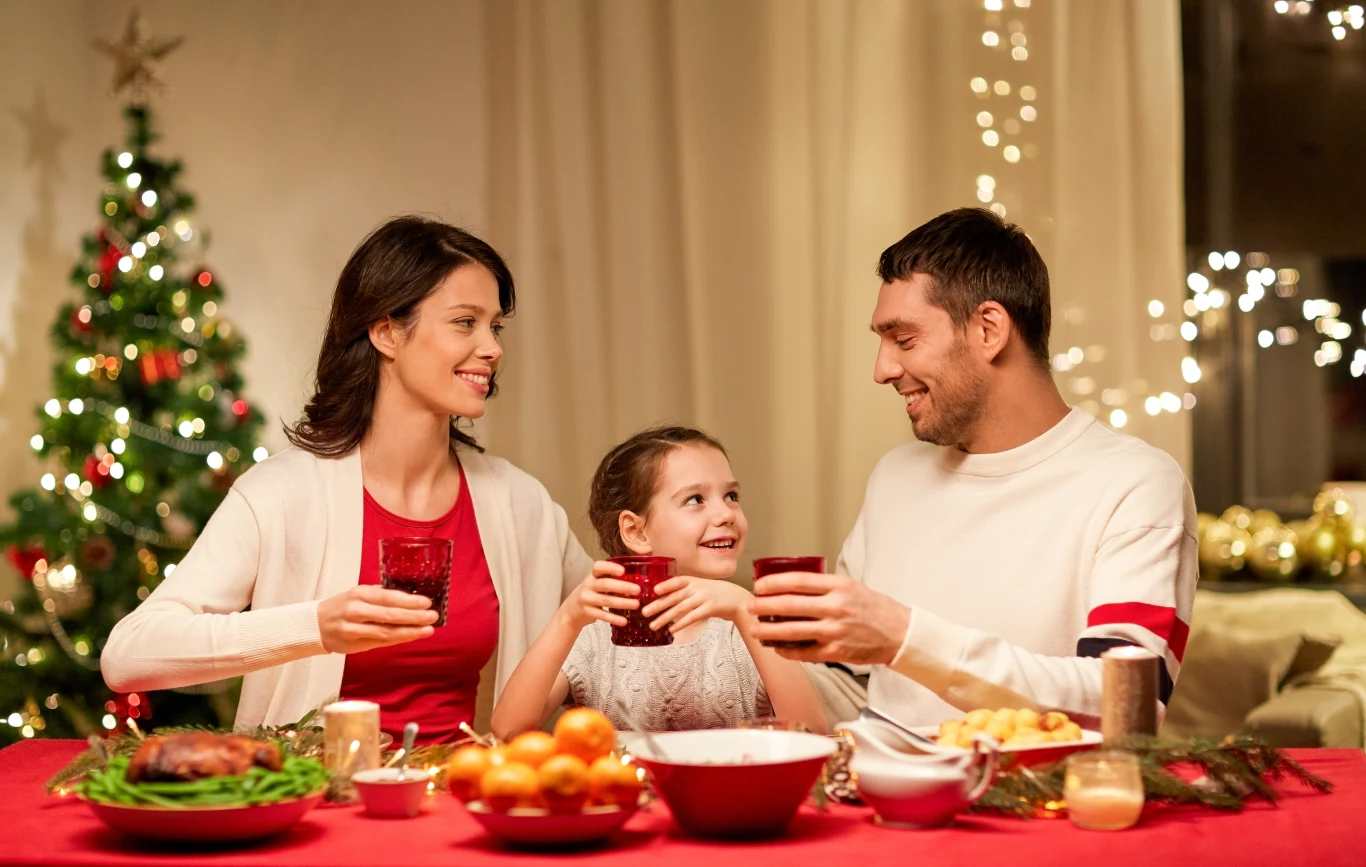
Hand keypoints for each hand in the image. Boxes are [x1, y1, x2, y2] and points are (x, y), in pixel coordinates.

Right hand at [317, 584, 438, 653]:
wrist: (315, 624)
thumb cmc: (343, 607)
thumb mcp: (359, 594)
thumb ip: (380, 596)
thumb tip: (410, 598)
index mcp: (360, 593)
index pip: (388, 597)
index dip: (409, 601)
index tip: (427, 602)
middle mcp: (356, 609)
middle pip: (390, 614)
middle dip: (414, 616)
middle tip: (433, 616)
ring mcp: (353, 628)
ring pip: (386, 631)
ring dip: (410, 631)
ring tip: (428, 629)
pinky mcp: (353, 643)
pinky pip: (380, 642)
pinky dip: (398, 639)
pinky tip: (412, 636)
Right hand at [560, 560, 643, 630]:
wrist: (571, 610)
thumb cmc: (591, 593)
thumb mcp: (597, 583)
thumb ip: (611, 579)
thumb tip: (638, 577)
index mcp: (592, 575)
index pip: (599, 567)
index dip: (610, 568)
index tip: (623, 571)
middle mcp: (588, 585)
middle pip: (605, 584)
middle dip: (622, 587)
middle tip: (638, 590)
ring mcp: (586, 599)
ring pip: (606, 600)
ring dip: (622, 603)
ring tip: (636, 604)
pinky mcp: (587, 612)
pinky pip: (602, 615)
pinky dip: (614, 618)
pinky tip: (625, 621)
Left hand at [643, 576, 752, 632]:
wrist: (737, 598)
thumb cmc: (713, 593)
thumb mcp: (699, 586)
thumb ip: (684, 590)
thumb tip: (661, 597)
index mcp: (693, 580)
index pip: (676, 581)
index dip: (665, 585)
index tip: (653, 591)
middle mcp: (697, 587)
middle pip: (675, 597)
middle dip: (658, 605)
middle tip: (644, 612)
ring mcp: (704, 598)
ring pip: (681, 608)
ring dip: (665, 617)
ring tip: (653, 625)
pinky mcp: (710, 608)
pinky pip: (692, 617)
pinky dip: (681, 623)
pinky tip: (672, 630)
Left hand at [748, 573, 909, 663]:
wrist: (899, 634)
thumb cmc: (873, 608)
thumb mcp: (850, 587)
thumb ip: (823, 586)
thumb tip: (790, 586)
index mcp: (838, 586)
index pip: (798, 581)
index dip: (773, 583)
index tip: (759, 585)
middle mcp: (835, 607)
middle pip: (788, 605)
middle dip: (764, 607)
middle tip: (751, 607)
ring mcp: (834, 632)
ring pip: (791, 631)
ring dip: (768, 631)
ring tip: (755, 630)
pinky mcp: (835, 653)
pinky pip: (802, 652)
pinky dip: (786, 650)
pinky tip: (776, 647)